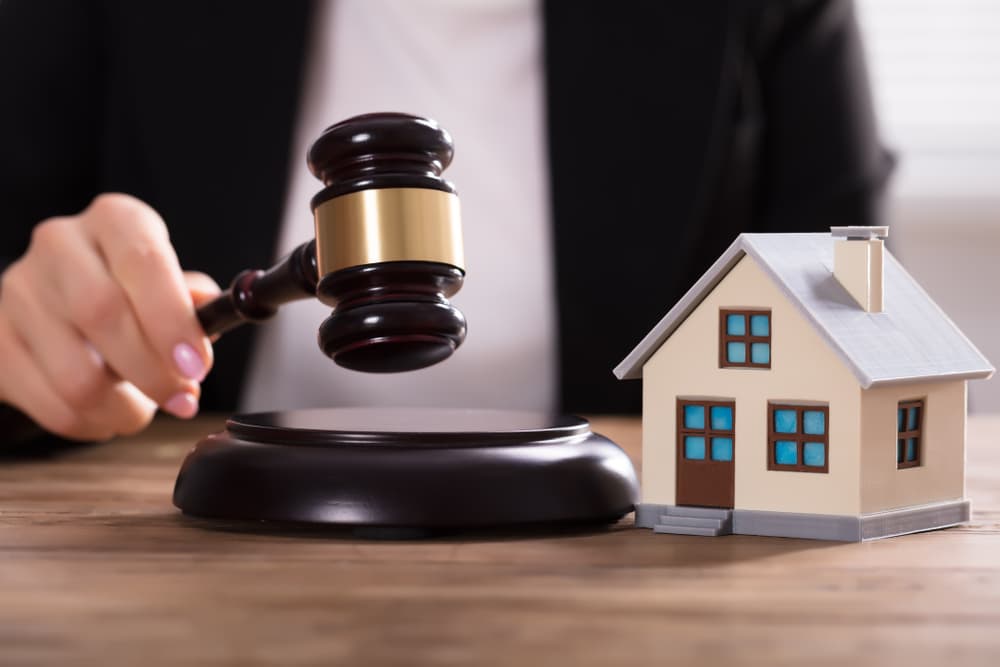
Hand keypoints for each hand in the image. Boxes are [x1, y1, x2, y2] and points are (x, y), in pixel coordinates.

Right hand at [0, 193, 217, 440]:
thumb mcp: (171, 285)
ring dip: (124, 408)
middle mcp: (60, 244)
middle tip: (183, 399)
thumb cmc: (133, 294)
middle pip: (102, 313)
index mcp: (116, 221)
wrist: (61, 304)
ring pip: (76, 374)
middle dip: (153, 372)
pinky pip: (53, 404)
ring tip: (144, 409)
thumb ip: (195, 303)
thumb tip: (210, 320)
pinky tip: (108, 414)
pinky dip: (92, 423)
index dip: (172, 319)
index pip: (143, 261)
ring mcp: (19, 291)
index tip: (197, 365)